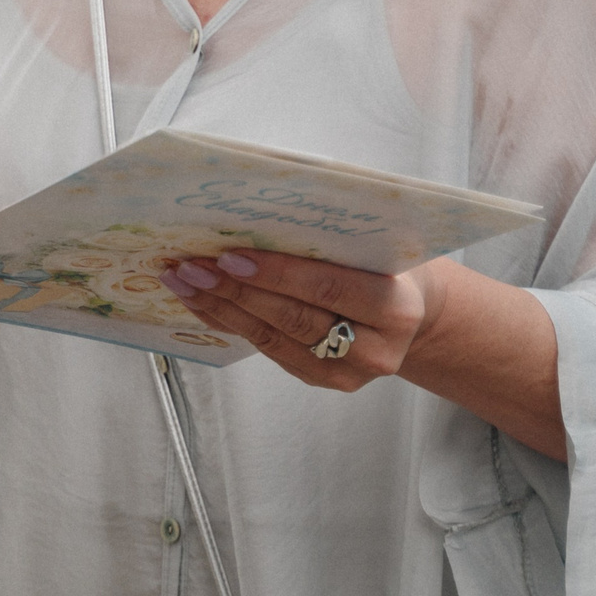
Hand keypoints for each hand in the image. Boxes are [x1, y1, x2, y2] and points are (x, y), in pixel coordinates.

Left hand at [159, 249, 430, 392]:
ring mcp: (347, 373)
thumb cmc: (388, 263)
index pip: (327, 288)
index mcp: (396, 309)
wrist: (413, 311)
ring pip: (273, 339)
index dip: (277, 274)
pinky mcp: (321, 380)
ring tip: (182, 280)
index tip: (230, 255)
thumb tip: (256, 214)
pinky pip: (267, 350)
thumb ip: (332, 238)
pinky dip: (228, 323)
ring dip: (221, 307)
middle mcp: (375, 350)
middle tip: (193, 265)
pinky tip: (200, 301)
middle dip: (237, 290)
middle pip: (294, 319)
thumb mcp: (376, 244)